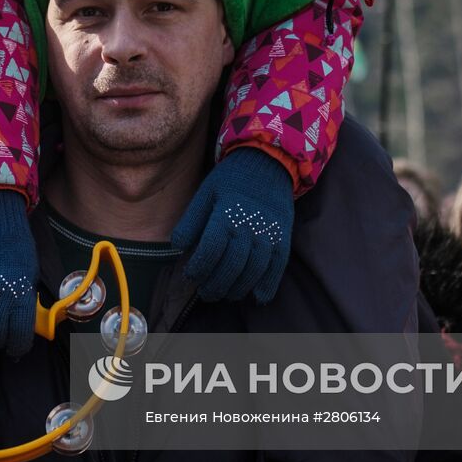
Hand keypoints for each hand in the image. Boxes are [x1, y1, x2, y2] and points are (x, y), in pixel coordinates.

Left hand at [171, 148, 293, 303]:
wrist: (267, 164)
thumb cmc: (230, 181)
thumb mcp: (205, 194)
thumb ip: (191, 221)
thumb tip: (178, 247)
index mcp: (226, 214)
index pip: (210, 250)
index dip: (198, 268)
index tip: (190, 275)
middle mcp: (249, 226)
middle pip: (231, 265)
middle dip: (215, 284)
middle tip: (205, 292)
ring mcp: (269, 234)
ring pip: (253, 271)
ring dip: (237, 288)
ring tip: (225, 294)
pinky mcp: (283, 238)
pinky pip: (277, 268)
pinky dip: (267, 286)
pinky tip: (256, 297)